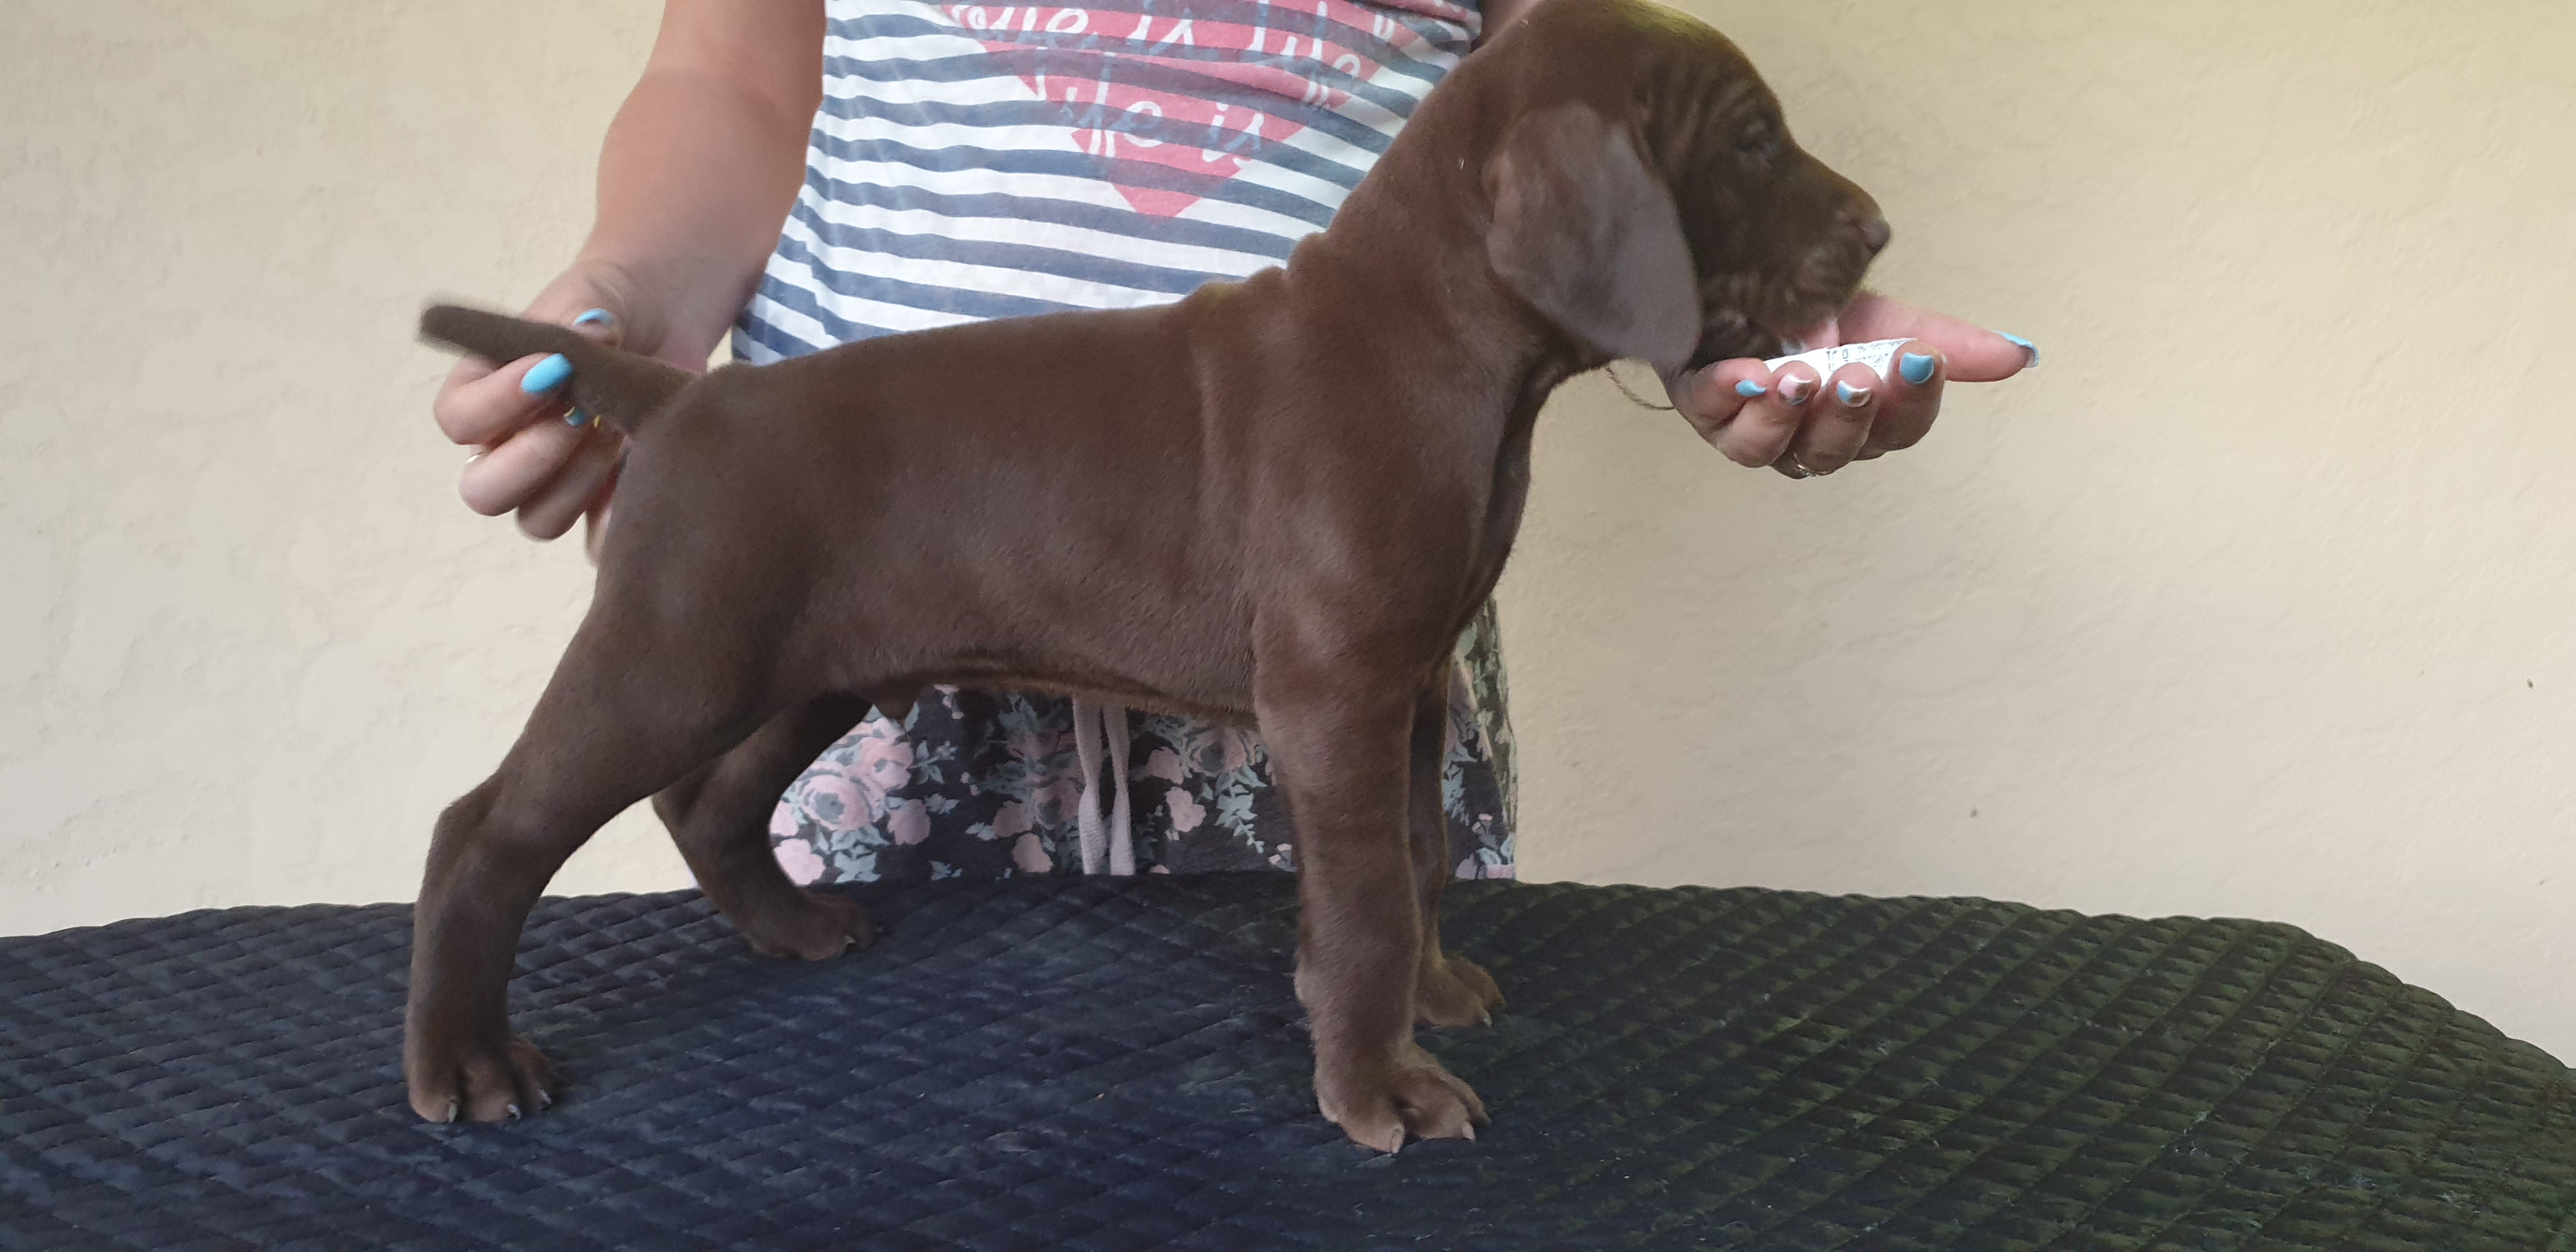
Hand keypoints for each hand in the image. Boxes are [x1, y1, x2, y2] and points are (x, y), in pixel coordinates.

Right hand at [429, 263, 653, 546]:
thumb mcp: (585, 304)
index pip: (457, 420)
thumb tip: (584, 339)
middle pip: (483, 492)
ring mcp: (555, 486)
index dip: (496, 403)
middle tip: (582, 417)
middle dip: (533, 458)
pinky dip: (616, 526)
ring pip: (537, 520)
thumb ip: (570, 323)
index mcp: (484, 398)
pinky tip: (643, 487)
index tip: (552, 370)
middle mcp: (509, 450)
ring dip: (578, 481)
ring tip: (619, 432)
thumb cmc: (608, 313)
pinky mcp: (605, 507)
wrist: (665, 325)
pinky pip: (595, 545)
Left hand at [1663, 291, 2037, 477]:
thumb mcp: (1889, 321)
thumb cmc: (1821, 314)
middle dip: (1850, 416)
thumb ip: (1947, 344)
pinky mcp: (1700, 404)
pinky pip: (1709, 413)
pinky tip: (1745, 372)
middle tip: (1859, 379)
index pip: (1899, 429)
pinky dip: (1726, 395)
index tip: (1919, 357)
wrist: (1747, 276)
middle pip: (1835, 449)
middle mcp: (1805, 437)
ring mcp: (1748, 426)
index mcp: (1862, 422)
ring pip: (1767, 449)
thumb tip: (2021, 357)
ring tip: (1799, 379)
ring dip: (1787, 417)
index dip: (1912, 400)